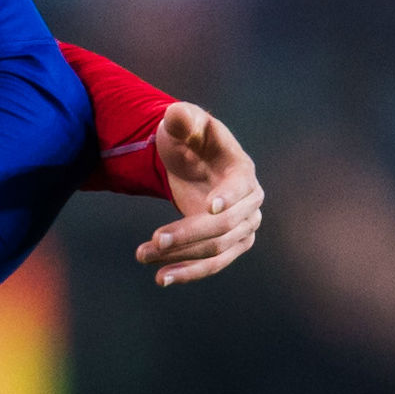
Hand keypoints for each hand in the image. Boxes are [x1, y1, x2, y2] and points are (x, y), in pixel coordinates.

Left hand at [135, 101, 263, 284]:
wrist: (191, 161)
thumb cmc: (188, 137)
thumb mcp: (182, 122)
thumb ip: (181, 118)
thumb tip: (176, 115)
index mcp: (241, 169)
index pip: (241, 187)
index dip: (228, 197)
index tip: (209, 208)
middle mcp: (249, 202)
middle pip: (224, 225)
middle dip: (189, 234)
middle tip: (154, 240)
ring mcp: (242, 226)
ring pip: (217, 249)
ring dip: (183, 258)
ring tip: (145, 258)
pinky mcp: (228, 245)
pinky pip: (213, 263)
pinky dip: (190, 272)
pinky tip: (163, 278)